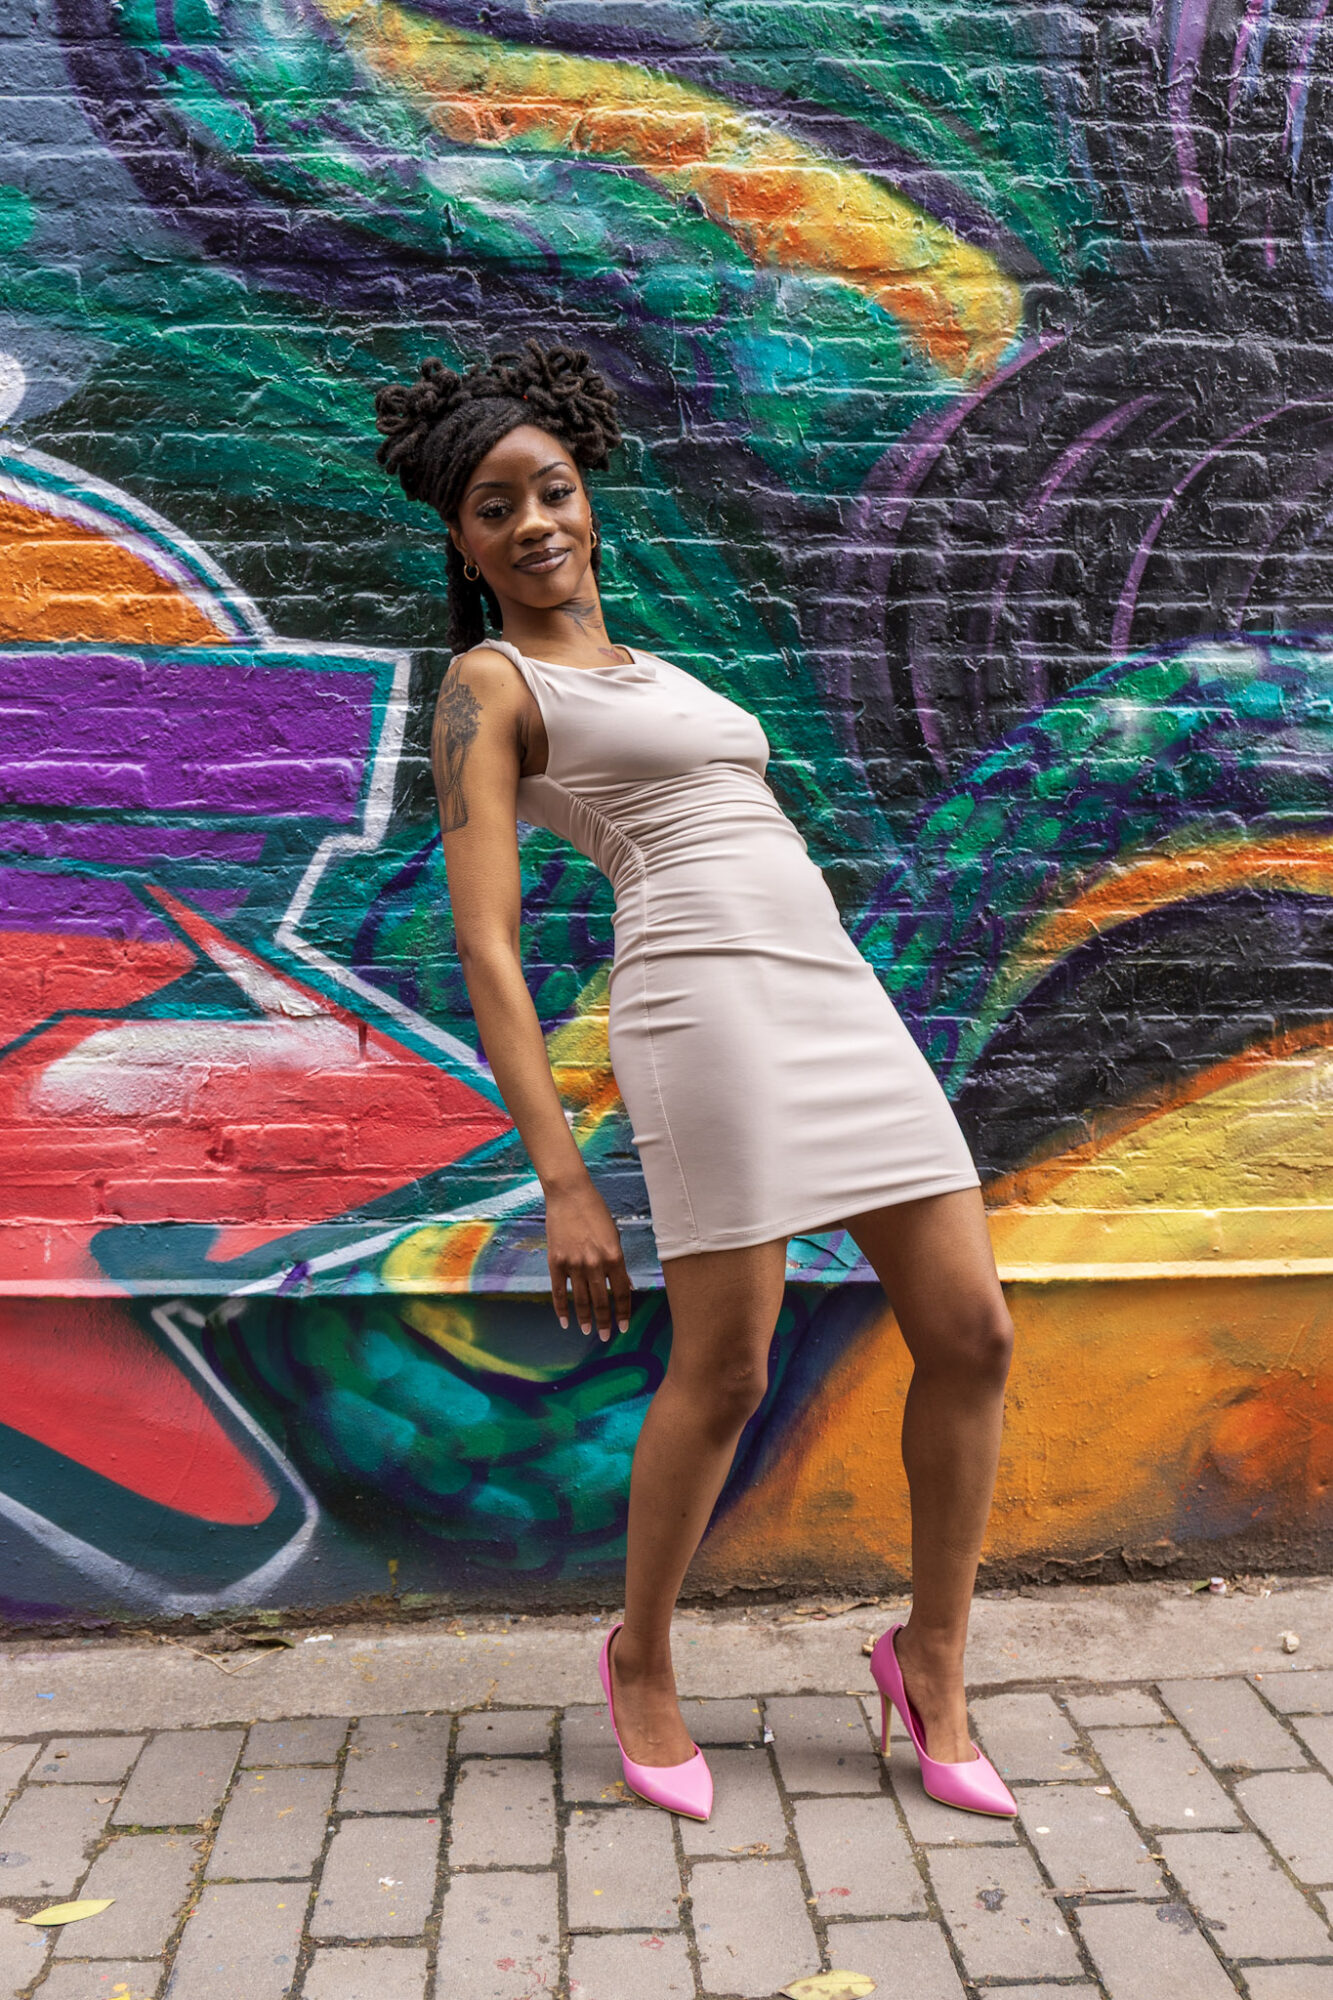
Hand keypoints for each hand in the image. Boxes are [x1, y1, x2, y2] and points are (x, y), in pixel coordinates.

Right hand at [545, 1181, 632, 1340]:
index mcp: (614, 1256)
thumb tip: (626, 1286)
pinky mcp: (556, 1262)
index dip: (623, 1312)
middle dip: (605, 1322)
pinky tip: (565, 1321)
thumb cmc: (596, 1212)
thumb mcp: (614, 1235)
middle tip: (606, 1336)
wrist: (569, 1194)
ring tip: (587, 1331)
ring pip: (582, 1300)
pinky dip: (562, 1309)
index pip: (622, 1292)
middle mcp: (595, 1263)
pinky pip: (559, 1292)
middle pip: (602, 1301)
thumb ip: (618, 1262)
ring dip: (585, 1319)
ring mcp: (574, 1264)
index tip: (624, 1327)